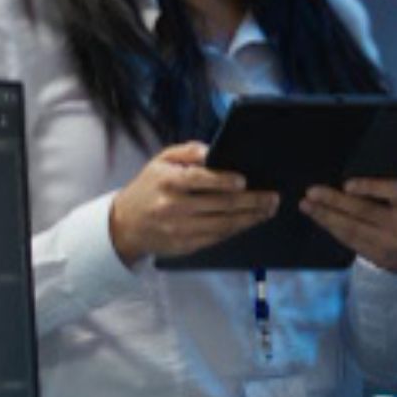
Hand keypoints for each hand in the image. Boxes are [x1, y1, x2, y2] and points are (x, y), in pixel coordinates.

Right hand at [108, 143, 279, 265]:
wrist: (125, 225)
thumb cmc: (149, 187)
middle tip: (272, 198)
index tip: (243, 181)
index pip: (198, 180)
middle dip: (250, 201)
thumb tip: (215, 151)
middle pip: (218, 205)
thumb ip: (188, 151)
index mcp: (167, 181)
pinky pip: (216, 238)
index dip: (222, 181)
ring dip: (249, 218)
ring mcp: (179, 229)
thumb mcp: (161, 161)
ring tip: (268, 210)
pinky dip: (235, 230)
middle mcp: (172, 207)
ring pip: (222, 225)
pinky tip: (249, 222)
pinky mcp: (184, 246)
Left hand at [300, 176, 396, 272]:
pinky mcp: (376, 255)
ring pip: (353, 228)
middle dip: (336, 201)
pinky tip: (317, 217)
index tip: (347, 185)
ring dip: (326, 216)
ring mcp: (390, 242)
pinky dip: (330, 227)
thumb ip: (382, 181)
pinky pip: (349, 240)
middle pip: (366, 211)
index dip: (370, 187)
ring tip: (306, 205)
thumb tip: (344, 171)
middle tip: (312, 191)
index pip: (394, 190)